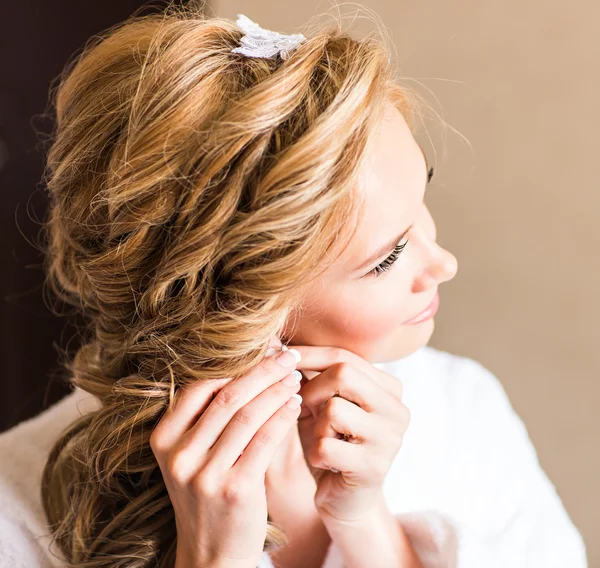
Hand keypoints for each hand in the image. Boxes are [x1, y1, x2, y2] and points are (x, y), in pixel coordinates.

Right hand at [150, 336, 302, 567]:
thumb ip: (206, 418)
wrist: (211, 554)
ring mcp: (204, 474)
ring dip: (276, 391)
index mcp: (162, 439)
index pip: (199, 387)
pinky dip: (283, 416)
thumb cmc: (206, 495)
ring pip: (247, 415)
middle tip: (288, 355)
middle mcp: (178, 455)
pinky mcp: (234, 489)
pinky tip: (296, 404)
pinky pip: (264, 440)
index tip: (263, 350)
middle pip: (227, 397)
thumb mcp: (191, 457)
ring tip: (296, 377)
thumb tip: (243, 366)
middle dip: (262, 371)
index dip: (235, 365)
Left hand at [292, 345, 409, 523]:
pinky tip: (326, 463)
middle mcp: (397, 409)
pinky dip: (314, 454)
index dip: (307, 355)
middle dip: (312, 390)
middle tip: (304, 409)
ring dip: (315, 427)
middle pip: (343, 373)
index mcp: (390, 388)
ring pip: (333, 409)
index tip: (279, 358)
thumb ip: (307, 375)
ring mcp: (390, 439)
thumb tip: (273, 342)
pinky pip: (325, 446)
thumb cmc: (330, 443)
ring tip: (323, 441)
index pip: (344, 356)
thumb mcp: (320, 405)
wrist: (347, 501)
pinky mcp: (374, 468)